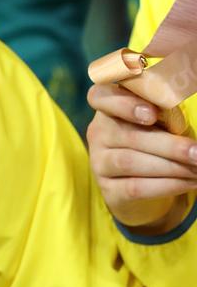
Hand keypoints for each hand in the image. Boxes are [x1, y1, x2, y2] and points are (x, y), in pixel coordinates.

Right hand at [86, 83, 196, 230]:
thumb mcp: (163, 123)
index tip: (152, 114)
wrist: (151, 185)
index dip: (123, 103)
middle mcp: (98, 134)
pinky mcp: (108, 189)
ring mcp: (99, 162)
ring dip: (171, 166)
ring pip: (129, 162)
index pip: (100, 97)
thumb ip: (167, 113)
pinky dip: (167, 185)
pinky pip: (134, 187)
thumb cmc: (160, 142)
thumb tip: (181, 116)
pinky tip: (190, 182)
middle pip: (128, 136)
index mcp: (110, 109)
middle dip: (169, 145)